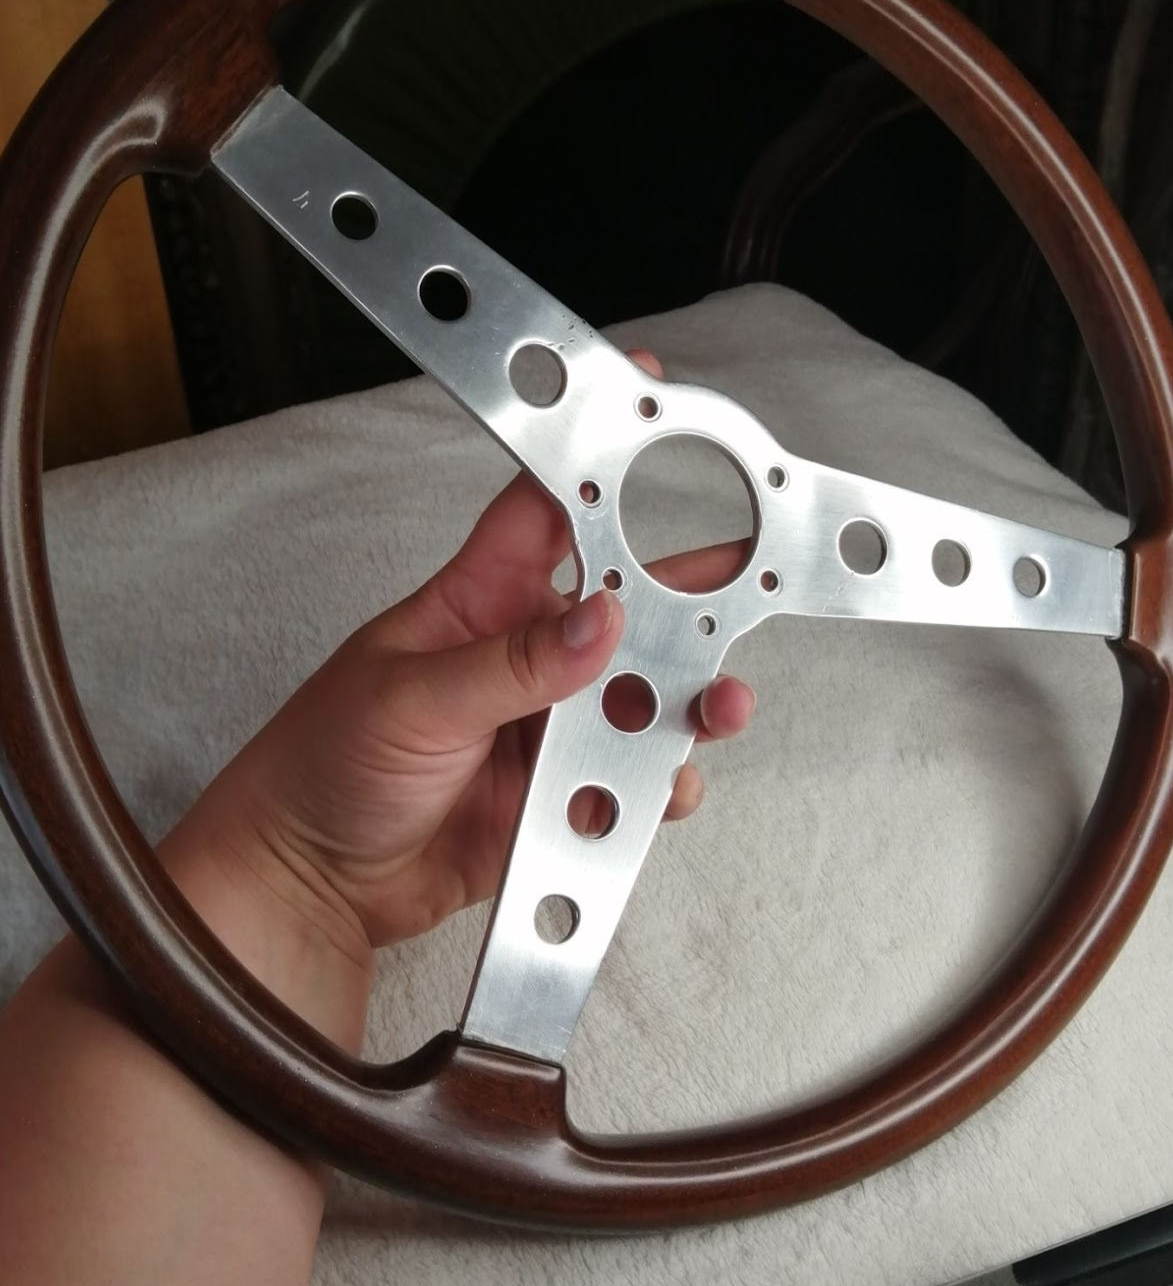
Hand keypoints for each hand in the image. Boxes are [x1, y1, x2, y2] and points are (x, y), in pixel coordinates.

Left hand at [161, 353, 754, 1011]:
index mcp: (479, 600)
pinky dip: (658, 786)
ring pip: (645, 698)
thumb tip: (603, 622)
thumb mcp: (412, 700)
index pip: (549, 506)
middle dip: (693, 600)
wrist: (310, 882)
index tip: (656, 403)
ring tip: (714, 710)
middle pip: (630, 607)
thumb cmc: (322, 765)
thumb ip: (514, 665)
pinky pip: (634, 781)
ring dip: (689, 702)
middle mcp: (525, 654)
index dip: (601, 454)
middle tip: (749, 593)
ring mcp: (547, 725)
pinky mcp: (560, 794)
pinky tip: (659, 789)